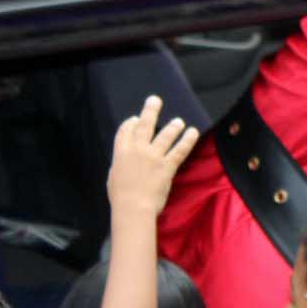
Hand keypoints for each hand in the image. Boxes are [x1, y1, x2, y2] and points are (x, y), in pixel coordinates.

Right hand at [107, 96, 200, 217]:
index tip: (134, 118)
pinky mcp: (167, 166)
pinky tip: (193, 132)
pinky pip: (179, 150)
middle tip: (155, 100)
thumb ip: (121, 164)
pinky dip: (187, 140)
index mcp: (121, 153)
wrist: (133, 207)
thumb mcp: (114, 176)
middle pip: (144, 125)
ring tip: (179, 121)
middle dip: (150, 111)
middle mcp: (137, 150)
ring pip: (165, 135)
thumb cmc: (120, 197)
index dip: (130, 123)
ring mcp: (153, 156)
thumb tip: (126, 160)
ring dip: (173, 126)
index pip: (125, 132)